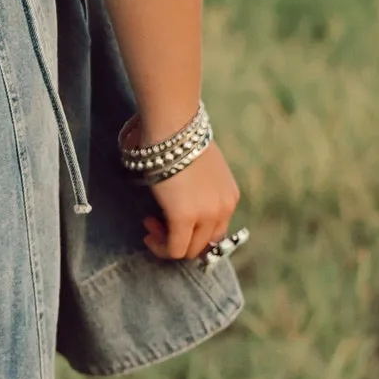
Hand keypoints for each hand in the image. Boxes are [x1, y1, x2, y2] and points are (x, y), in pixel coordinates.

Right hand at [142, 142, 240, 261]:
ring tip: (151, 225)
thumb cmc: (179, 139)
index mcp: (229, 196)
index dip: (193, 230)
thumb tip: (181, 196)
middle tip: (157, 222)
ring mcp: (207, 215)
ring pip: (190, 250)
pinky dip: (161, 247)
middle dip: (180, 238)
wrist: (173, 128)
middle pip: (205, 243)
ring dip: (168, 242)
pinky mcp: (184, 218)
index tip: (172, 216)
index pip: (216, 229)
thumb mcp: (199, 167)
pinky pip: (174, 249)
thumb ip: (198, 187)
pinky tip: (149, 233)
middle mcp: (224, 208)